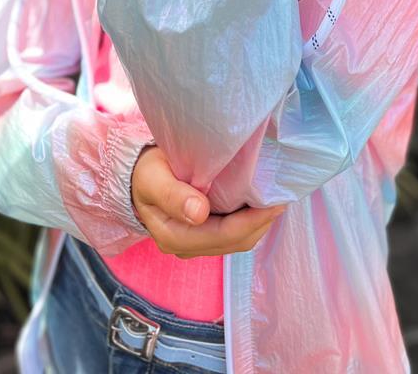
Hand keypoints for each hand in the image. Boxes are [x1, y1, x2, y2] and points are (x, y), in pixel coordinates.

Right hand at [131, 144, 286, 258]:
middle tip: (282, 198)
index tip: (274, 202)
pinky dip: (248, 221)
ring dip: (257, 224)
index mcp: (174, 237)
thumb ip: (173, 195)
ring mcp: (194, 242)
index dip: (252, 222)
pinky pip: (230, 233)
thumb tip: (199, 213)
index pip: (223, 235)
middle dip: (260, 223)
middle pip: (233, 242)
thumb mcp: (153, 178)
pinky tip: (258, 203)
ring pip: (235, 241)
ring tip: (275, 200)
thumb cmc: (145, 172)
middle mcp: (186, 246)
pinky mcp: (201, 233)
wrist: (135, 174)